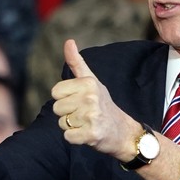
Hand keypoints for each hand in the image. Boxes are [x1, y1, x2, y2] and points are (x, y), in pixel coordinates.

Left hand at [52, 39, 139, 159]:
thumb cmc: (103, 104)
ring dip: (72, 126)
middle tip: (85, 114)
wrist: (124, 131)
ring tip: (87, 123)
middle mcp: (90, 97)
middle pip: (56, 108)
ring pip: (61, 123)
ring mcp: (92, 116)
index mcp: (88, 83)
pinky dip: (75, 138)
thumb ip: (76, 62)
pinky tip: (87, 134)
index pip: (55, 91)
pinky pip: (67, 137)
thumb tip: (68, 41)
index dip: (65, 98)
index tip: (80, 100)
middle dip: (67, 113)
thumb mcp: (91, 80)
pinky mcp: (92, 134)